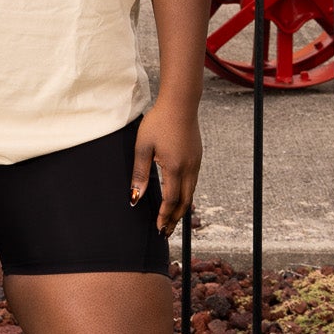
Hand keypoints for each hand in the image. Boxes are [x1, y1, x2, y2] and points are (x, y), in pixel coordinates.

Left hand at [130, 97, 201, 234]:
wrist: (180, 103)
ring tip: (172, 218)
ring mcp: (196, 162)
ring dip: (182, 207)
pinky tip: (179, 195)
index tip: (159, 228)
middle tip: (166, 231)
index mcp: (175, 168)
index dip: (164, 216)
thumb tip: (135, 196)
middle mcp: (189, 168)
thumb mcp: (143, 147)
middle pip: (185, 201)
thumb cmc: (158, 122)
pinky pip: (193, 181)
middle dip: (175, 218)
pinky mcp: (197, 156)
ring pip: (191, 192)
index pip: (171, 200)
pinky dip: (186, 194)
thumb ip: (140, 173)